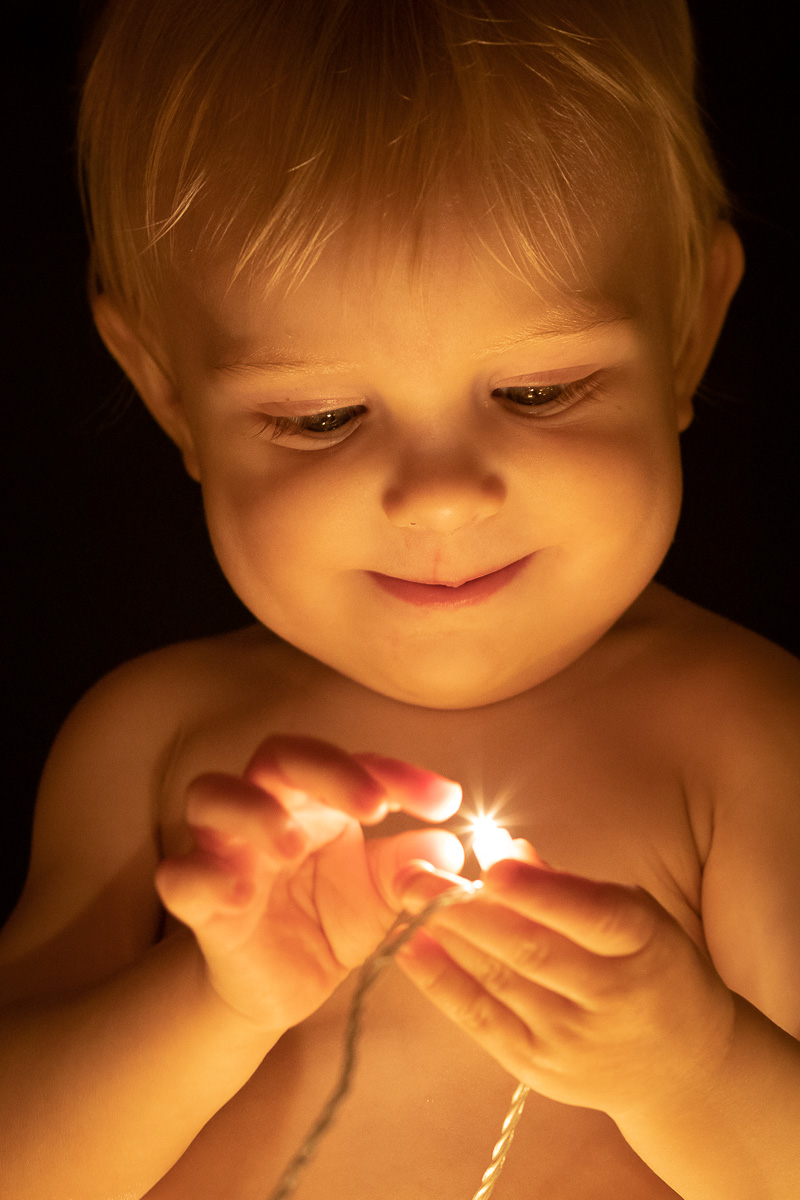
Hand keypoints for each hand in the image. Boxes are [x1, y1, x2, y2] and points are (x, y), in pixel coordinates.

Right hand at [155, 736, 462, 1030]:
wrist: (282, 987)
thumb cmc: (329, 919)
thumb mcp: (385, 894)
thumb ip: (415, 865)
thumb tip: (454, 848)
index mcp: (318, 800)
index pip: (354, 762)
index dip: (399, 774)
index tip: (447, 802)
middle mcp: (267, 809)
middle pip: (279, 756)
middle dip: (327, 771)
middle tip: (373, 808)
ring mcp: (225, 850)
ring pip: (211, 793)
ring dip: (253, 810)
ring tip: (293, 845)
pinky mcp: (198, 902)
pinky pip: (178, 875)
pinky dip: (202, 876)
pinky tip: (240, 894)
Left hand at [395, 851, 736, 1119]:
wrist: (680, 1070)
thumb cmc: (648, 965)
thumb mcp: (632, 914)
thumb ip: (567, 884)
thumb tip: (505, 846)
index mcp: (643, 943)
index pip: (593, 913)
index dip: (540, 891)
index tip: (490, 864)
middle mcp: (611, 996)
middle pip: (531, 949)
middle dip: (465, 908)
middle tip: (413, 872)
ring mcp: (573, 1039)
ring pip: (500, 981)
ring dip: (446, 936)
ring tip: (406, 896)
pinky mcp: (539, 1070)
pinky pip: (481, 1020)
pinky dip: (441, 982)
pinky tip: (410, 947)